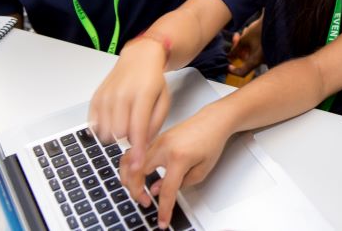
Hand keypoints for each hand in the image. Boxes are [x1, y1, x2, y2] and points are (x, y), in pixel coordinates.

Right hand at [88, 37, 170, 166]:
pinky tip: (113, 121)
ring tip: (126, 124)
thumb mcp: (164, 101)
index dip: (138, 151)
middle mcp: (121, 95)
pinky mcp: (95, 98)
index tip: (137, 167)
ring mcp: (106, 96)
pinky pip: (93, 125)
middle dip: (128, 140)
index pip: (138, 130)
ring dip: (115, 135)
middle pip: (119, 133)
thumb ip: (154, 124)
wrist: (139, 59)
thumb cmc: (153, 80)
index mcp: (142, 95)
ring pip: (105, 132)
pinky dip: (103, 129)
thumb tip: (142, 145)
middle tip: (136, 133)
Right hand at [134, 107, 232, 228]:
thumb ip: (180, 184)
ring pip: (129, 160)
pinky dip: (131, 166)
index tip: (162, 221)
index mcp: (179, 157)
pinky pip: (135, 152)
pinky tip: (137, 175)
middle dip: (136, 192)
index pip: (166, 190)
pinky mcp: (155, 138)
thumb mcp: (202, 169)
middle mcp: (163, 147)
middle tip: (146, 202)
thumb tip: (158, 190)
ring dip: (128, 178)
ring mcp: (157, 140)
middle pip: (137, 173)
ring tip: (137, 190)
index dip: (163, 209)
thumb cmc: (211, 141)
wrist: (213, 120)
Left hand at [227, 17, 263, 76]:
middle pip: (245, 59)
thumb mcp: (244, 38)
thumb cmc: (261, 29)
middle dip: (239, 48)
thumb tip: (229, 55)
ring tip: (244, 31)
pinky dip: (251, 42)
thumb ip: (235, 48)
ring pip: (250, 52)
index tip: (228, 65)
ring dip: (244, 43)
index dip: (233, 70)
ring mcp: (266, 54)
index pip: (242, 72)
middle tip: (236, 36)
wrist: (275, 19)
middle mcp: (262, 60)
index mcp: (256, 60)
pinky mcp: (268, 48)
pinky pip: (256, 49)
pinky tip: (250, 31)